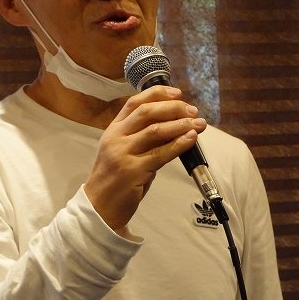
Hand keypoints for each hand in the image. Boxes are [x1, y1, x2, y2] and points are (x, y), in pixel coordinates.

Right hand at [84, 86, 206, 231]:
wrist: (100, 206)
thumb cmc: (116, 179)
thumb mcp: (124, 151)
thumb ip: (143, 138)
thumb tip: (175, 126)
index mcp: (114, 129)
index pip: (135, 102)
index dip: (158, 94)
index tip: (178, 94)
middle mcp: (116, 137)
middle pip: (147, 112)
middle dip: (173, 108)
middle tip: (192, 112)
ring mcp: (123, 153)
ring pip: (155, 130)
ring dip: (180, 125)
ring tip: (199, 124)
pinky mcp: (132, 170)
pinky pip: (161, 153)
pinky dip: (179, 144)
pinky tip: (191, 139)